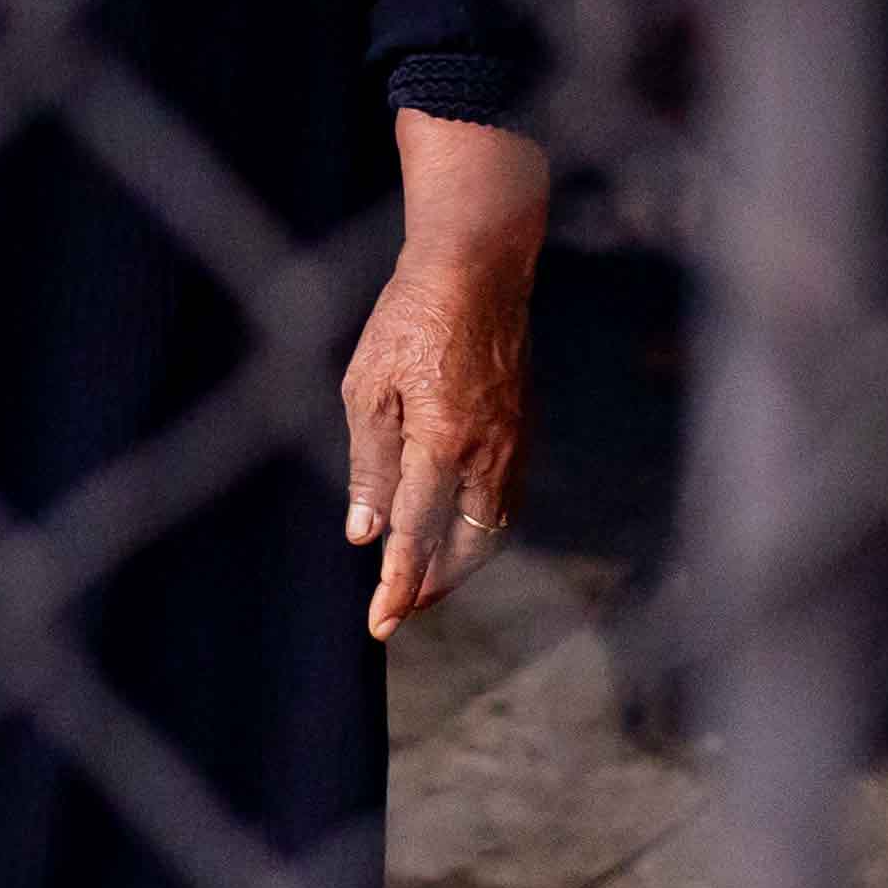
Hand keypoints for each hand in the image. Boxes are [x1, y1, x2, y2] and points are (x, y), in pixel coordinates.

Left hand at [343, 114, 546, 639]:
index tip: (381, 623)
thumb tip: (365, 532)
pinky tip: (456, 529)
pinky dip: (480, 526)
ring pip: (492, 527)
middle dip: (434, 584)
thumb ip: (369, 466)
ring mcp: (513, 441)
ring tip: (426, 580)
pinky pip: (506, 496)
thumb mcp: (367, 388)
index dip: (399, 586)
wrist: (479, 264)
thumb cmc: (410, 317)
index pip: (418, 536)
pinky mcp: (522, 427)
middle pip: (467, 547)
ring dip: (460, 561)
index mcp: (443, 442)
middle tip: (400, 607)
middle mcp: (488, 452)